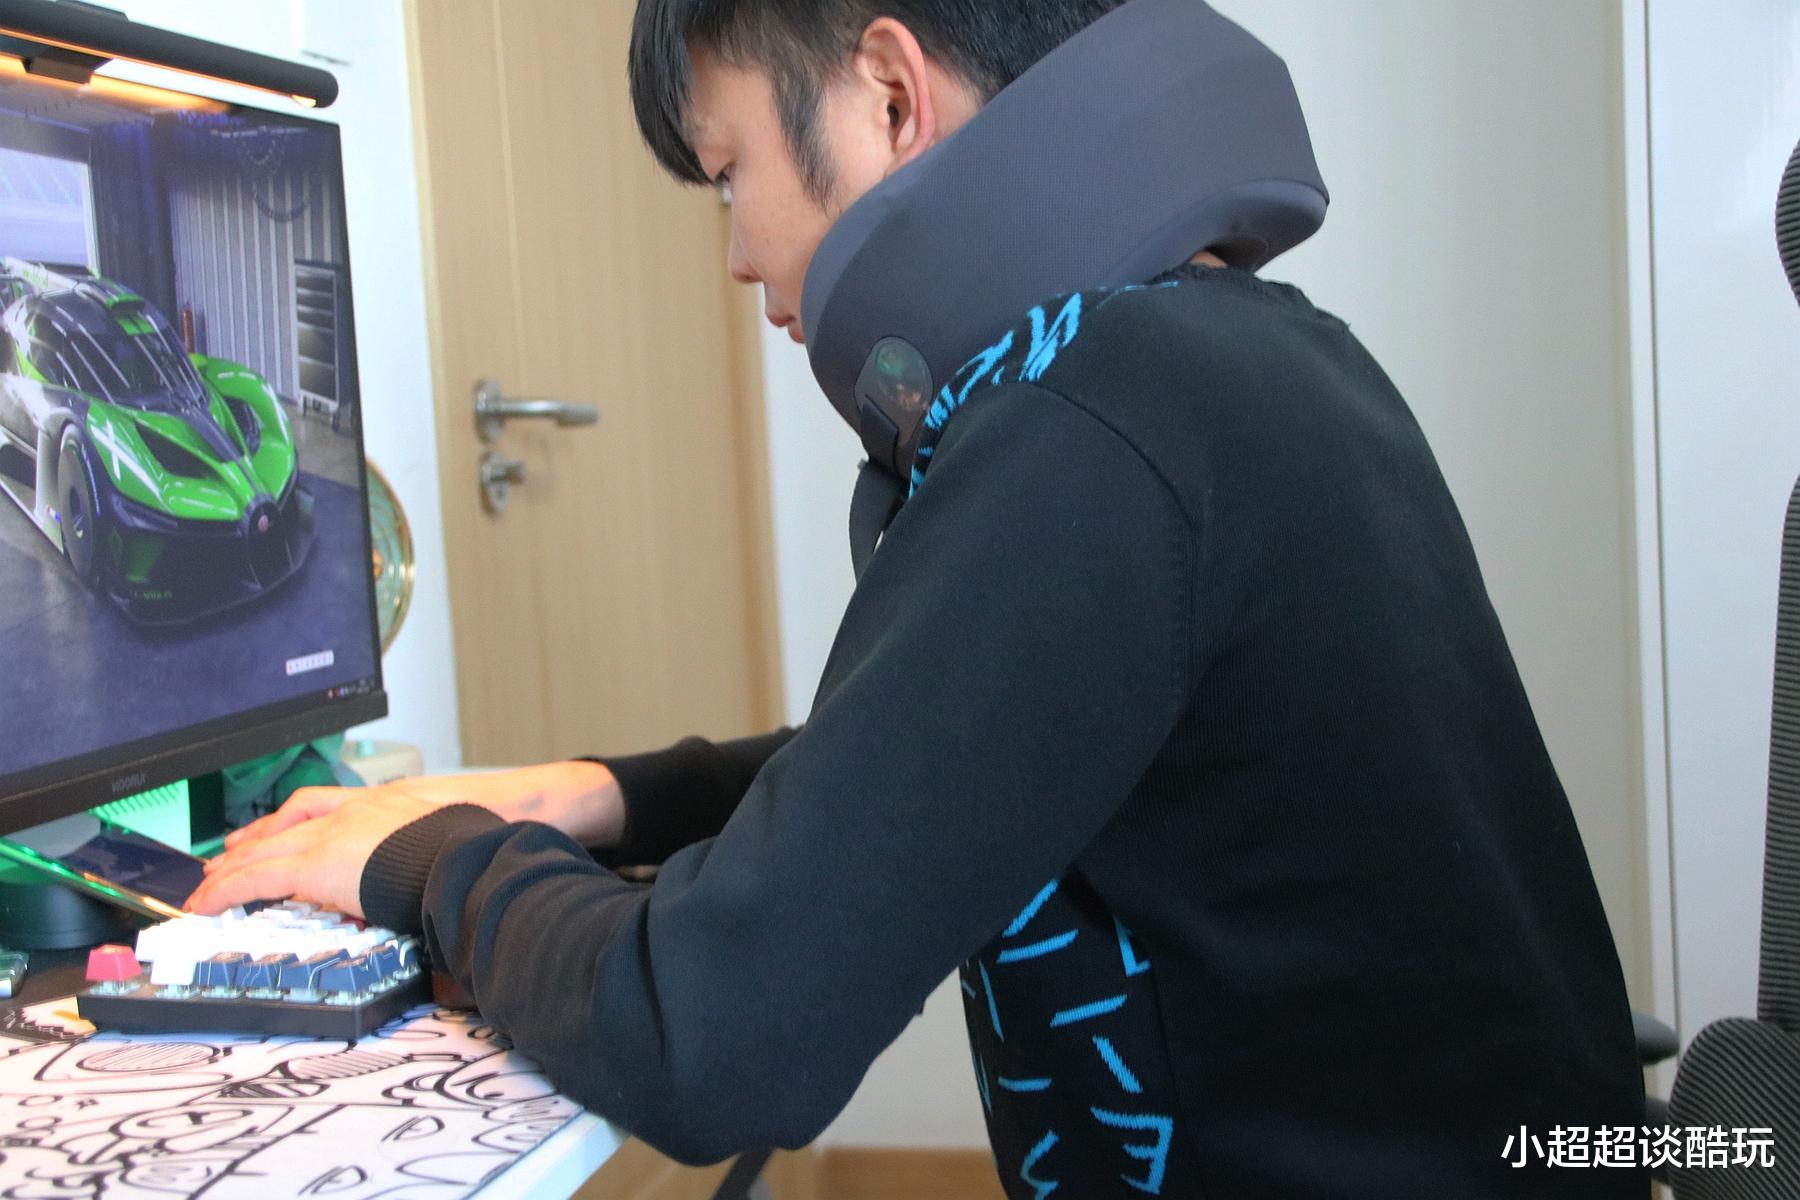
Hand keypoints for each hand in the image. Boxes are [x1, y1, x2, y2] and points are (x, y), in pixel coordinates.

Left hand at [185, 761, 625, 914]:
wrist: (470, 848)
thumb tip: (441, 888)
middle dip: (250, 844)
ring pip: (262, 851)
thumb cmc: (473, 847)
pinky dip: (225, 890)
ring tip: (204, 888)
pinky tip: (205, 904)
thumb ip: (433, 858)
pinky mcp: (316, 865)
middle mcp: (349, 813)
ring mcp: (331, 836)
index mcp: (379, 805)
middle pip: (283, 825)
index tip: (268, 831)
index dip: (287, 820)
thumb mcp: (450, 842)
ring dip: (229, 870)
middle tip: (221, 860)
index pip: (318, 806)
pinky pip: (256, 878)